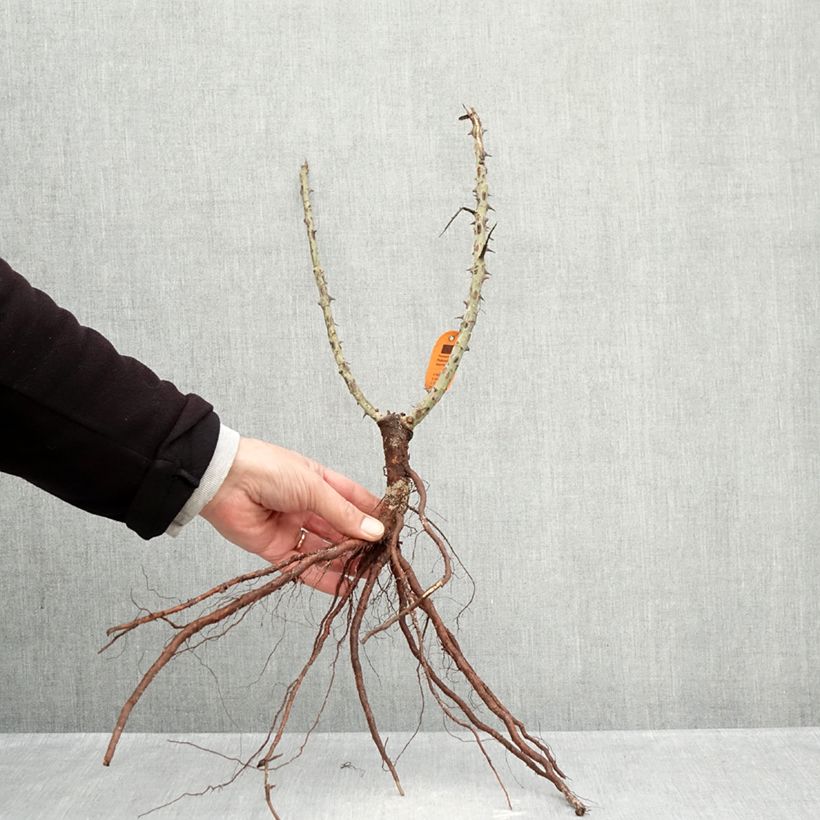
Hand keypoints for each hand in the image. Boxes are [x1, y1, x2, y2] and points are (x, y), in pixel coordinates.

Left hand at [200, 437, 383, 594]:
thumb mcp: (315, 487)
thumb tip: (375, 531)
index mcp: (319, 482)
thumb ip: (344, 514)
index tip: (393, 530)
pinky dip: (323, 577)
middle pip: (340, 528)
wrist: (222, 481)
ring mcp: (292, 527)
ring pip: (325, 550)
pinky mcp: (275, 549)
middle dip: (361, 544)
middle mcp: (307, 505)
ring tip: (368, 576)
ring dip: (346, 563)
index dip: (373, 514)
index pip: (354, 500)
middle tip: (382, 559)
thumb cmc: (270, 470)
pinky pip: (303, 567)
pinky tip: (343, 586)